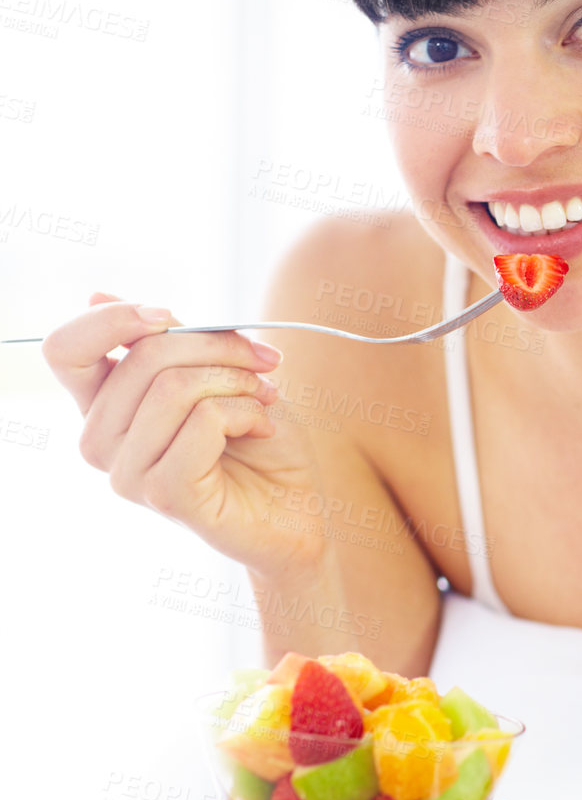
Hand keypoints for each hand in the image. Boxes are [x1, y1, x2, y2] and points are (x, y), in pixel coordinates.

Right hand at [41, 292, 328, 582]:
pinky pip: (202, 421)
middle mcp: (103, 442)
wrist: (298, 506)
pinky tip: (262, 428)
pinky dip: (245, 412)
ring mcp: (128, 474)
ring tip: (265, 397)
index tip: (168, 315)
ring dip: (237, 380)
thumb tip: (97, 293)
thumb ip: (166, 338)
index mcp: (105, 406)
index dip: (111, 319)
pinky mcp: (165, 495)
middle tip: (263, 360)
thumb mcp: (215, 370)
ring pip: (174, 387)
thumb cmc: (258, 437)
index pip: (66, 350)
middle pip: (141, 356)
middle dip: (216, 345)